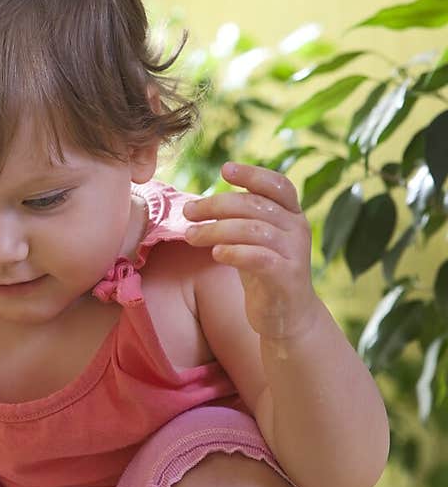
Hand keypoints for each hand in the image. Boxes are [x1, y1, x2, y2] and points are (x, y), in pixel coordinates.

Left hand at [182, 161, 318, 341]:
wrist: (286, 316)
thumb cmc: (264, 272)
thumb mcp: (253, 240)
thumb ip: (239, 220)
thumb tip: (198, 205)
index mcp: (291, 214)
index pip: (277, 184)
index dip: (252, 174)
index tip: (224, 170)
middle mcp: (298, 228)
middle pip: (255, 206)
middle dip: (216, 206)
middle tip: (188, 212)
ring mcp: (295, 252)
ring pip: (253, 230)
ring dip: (216, 230)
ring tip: (191, 236)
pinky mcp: (288, 277)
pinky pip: (259, 257)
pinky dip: (235, 252)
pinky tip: (215, 254)